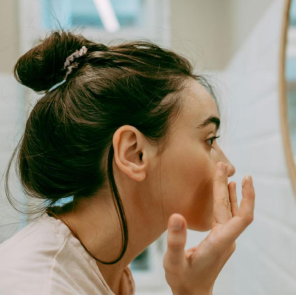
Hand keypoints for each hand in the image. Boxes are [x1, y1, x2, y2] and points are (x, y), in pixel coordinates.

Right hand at [163, 162, 254, 294]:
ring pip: (231, 211)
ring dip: (230, 193)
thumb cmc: (183, 280)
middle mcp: (226, 239)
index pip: (241, 218)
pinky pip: (227, 216)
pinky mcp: (220, 239)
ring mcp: (225, 239)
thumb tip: (177, 215)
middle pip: (233, 209)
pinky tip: (225, 193)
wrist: (192, 294)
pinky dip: (227, 201)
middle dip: (229, 186)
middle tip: (222, 165)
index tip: (244, 178)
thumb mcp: (173, 262)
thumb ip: (175, 241)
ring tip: (227, 174)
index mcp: (219, 242)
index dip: (246, 197)